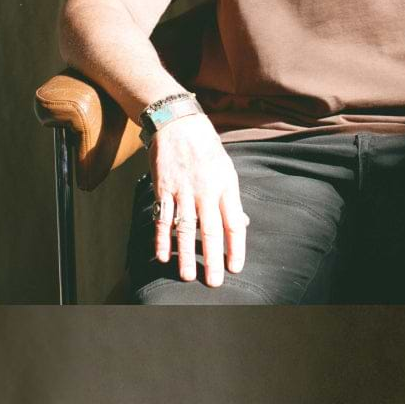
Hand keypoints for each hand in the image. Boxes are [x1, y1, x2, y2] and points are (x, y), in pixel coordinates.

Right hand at [148, 113, 248, 286]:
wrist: (179, 123)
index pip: (234, 222)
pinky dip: (162, 238)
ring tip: (188, 276)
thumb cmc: (207, 148)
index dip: (235, 247)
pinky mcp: (163, 188)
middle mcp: (205, 189)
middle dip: (212, 259)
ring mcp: (183, 189)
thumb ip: (231, 199)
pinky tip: (164, 255)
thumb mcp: (227, 168)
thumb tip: (241, 224)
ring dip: (186, 254)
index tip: (235, 267)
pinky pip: (163, 218)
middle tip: (213, 282)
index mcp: (226, 185)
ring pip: (185, 228)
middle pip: (210, 230)